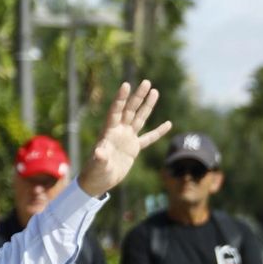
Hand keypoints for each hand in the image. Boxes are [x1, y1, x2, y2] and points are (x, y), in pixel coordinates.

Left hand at [76, 81, 173, 197]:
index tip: (126, 85)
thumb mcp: (97, 165)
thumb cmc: (94, 172)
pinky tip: (168, 124)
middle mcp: (118, 131)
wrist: (99, 181)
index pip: (115, 111)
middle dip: (138, 97)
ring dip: (147, 106)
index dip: (120, 99)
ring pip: (139, 118)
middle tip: (146, 82)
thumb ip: (100, 158)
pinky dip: (158, 132)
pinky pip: (148, 138)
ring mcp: (127, 138)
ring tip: (154, 91)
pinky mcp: (133, 148)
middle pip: (129, 110)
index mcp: (108, 132)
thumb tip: (99, 152)